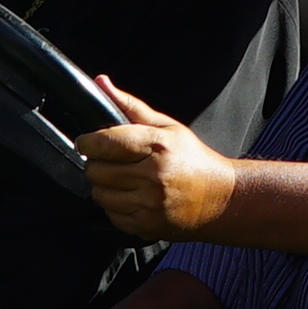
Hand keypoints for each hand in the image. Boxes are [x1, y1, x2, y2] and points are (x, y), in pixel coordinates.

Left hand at [76, 80, 234, 239]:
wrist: (220, 198)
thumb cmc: (193, 159)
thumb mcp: (167, 126)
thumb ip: (131, 106)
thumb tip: (101, 83)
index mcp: (158, 146)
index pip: (105, 143)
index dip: (88, 142)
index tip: (86, 142)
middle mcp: (153, 176)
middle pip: (96, 170)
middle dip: (96, 164)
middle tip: (110, 161)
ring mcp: (149, 204)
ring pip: (99, 194)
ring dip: (103, 185)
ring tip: (122, 179)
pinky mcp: (146, 225)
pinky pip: (110, 214)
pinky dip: (114, 205)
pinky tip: (131, 196)